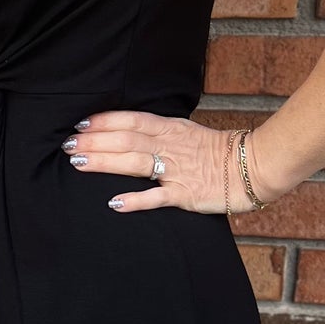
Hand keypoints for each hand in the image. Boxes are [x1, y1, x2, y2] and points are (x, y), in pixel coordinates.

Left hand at [61, 111, 277, 214]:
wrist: (256, 166)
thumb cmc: (221, 151)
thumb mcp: (188, 134)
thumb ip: (161, 134)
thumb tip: (130, 135)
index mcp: (171, 128)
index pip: (132, 120)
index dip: (104, 121)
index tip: (80, 123)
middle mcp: (171, 145)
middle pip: (126, 139)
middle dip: (95, 141)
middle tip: (68, 144)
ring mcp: (177, 169)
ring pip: (135, 162)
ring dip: (105, 162)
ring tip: (79, 163)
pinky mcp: (185, 194)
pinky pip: (157, 197)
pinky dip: (135, 200)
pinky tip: (114, 203)